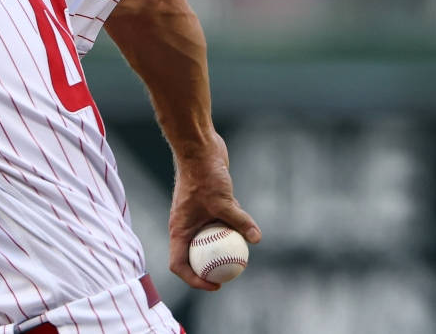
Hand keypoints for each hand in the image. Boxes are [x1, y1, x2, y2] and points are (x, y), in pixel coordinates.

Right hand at [167, 131, 260, 290]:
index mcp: (178, 229)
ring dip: (221, 249)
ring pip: (206, 241)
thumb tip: (256, 239)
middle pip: (193, 257)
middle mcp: (184, 226)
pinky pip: (216, 226)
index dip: (194, 280)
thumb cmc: (203, 175)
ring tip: (242, 256)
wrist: (198, 149)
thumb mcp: (223, 201)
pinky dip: (228, 230)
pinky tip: (245, 225)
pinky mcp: (206, 207)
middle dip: (209, 270)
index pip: (179, 264)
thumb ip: (239, 220)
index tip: (215, 285)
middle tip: (230, 277)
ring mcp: (194, 216)